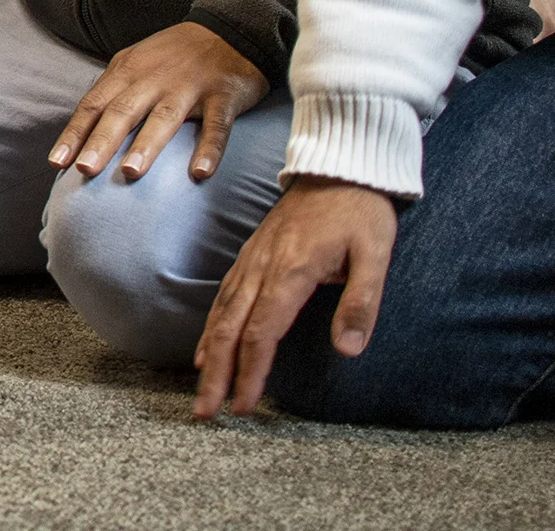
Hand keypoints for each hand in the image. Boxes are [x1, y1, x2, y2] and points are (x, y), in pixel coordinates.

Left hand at [49, 21, 268, 182]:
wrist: (229, 30)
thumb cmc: (174, 56)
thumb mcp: (136, 64)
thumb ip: (113, 93)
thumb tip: (82, 132)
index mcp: (127, 71)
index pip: (94, 105)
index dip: (75, 133)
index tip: (56, 162)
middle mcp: (153, 78)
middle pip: (122, 111)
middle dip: (102, 141)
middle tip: (85, 170)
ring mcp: (189, 86)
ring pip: (164, 117)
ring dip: (146, 145)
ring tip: (130, 172)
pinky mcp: (223, 96)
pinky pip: (217, 126)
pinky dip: (210, 149)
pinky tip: (200, 173)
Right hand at [193, 177, 399, 419]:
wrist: (339, 165)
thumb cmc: (360, 211)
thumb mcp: (375, 255)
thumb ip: (361, 303)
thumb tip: (348, 350)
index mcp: (291, 271)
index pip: (262, 332)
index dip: (250, 372)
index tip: (243, 406)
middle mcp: (262, 268)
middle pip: (229, 329)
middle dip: (216, 373)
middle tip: (205, 411)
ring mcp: (253, 260)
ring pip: (221, 313)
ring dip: (210, 354)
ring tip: (202, 388)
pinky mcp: (253, 256)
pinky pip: (225, 296)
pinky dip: (212, 326)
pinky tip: (207, 345)